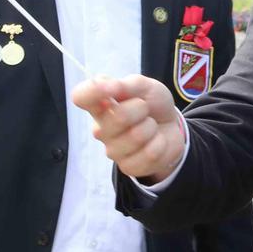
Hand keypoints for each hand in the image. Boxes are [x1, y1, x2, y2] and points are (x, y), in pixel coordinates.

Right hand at [70, 74, 184, 182]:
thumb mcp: (143, 86)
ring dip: (151, 128)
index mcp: (99, 105)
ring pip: (137, 136)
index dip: (92, 91)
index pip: (81, 96)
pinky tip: (155, 142)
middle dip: (141, 109)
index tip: (112, 87)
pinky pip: (149, 154)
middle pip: (119, 117)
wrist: (172, 126)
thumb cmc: (152, 104)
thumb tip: (104, 86)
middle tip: (144, 109)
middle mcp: (101, 129)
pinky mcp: (128, 168)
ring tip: (150, 126)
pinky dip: (160, 144)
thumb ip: (124, 84)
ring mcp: (113, 151)